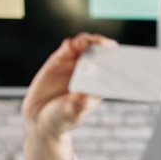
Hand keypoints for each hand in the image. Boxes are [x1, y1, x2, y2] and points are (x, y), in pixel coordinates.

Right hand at [21, 32, 115, 159]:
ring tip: (84, 45)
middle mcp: (91, 72)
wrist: (39, 116)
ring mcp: (76, 64)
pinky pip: (69, 46)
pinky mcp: (61, 59)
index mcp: (99, 85)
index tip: (121, 58)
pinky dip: (72, 43)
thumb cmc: (61, 118)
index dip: (119, 62)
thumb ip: (78, 106)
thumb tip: (86, 99)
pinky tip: (72, 46)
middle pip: (103, 53)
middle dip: (105, 46)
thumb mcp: (70, 114)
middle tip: (102, 45)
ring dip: (89, 41)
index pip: (114, 70)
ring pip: (87, 46)